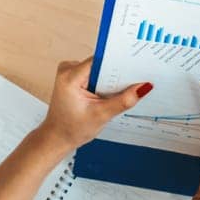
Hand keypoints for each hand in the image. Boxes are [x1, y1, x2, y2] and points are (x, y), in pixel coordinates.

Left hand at [37, 57, 151, 153]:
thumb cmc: (72, 128)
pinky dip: (103, 84)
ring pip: (99, 70)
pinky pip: (94, 74)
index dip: (119, 64)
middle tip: (130, 86)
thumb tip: (143, 87)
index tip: (135, 69)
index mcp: (70, 77)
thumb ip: (123, 101)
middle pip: (100, 65)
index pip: (101, 62)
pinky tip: (105, 96)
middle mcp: (68, 70)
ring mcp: (69, 72)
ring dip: (109, 81)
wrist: (57, 137)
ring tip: (114, 95)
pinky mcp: (73, 77)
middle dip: (115, 76)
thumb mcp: (102, 116)